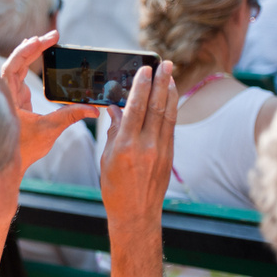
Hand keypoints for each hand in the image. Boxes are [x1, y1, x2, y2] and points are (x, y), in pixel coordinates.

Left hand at [0, 31, 97, 170]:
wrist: (7, 166)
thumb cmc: (21, 149)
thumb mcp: (49, 130)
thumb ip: (71, 115)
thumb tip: (94, 108)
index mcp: (7, 96)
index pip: (14, 64)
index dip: (28, 49)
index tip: (44, 38)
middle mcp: (5, 93)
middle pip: (16, 61)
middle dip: (34, 46)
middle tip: (53, 36)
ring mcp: (10, 96)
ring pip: (17, 68)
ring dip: (31, 54)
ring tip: (47, 41)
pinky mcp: (16, 101)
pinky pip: (21, 78)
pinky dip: (30, 66)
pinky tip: (41, 59)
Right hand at [100, 60, 177, 235]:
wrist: (136, 213)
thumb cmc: (115, 187)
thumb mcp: (106, 158)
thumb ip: (113, 131)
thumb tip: (115, 110)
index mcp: (125, 146)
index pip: (135, 109)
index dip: (141, 87)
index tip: (145, 70)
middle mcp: (146, 146)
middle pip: (156, 107)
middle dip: (161, 82)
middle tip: (164, 63)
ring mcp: (161, 150)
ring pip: (168, 114)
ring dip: (169, 91)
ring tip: (170, 74)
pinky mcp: (169, 154)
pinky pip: (170, 125)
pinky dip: (170, 108)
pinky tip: (170, 97)